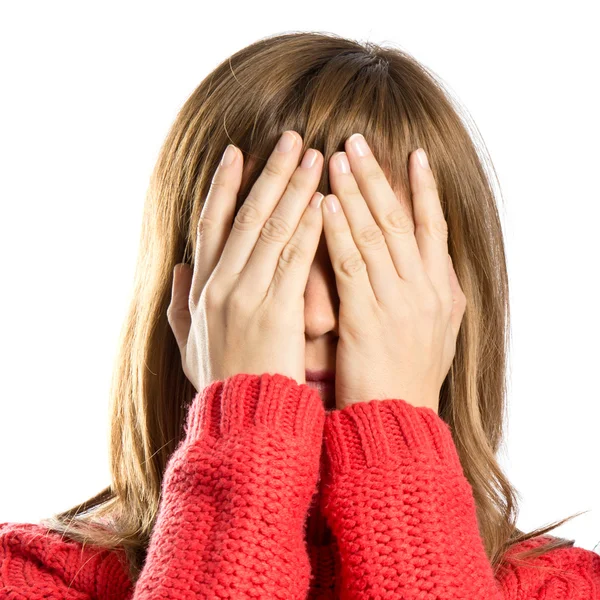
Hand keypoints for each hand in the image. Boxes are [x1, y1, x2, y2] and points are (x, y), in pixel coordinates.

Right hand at [167, 131, 324, 391]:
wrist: (242, 421)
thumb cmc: (223, 382)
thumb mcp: (190, 344)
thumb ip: (180, 305)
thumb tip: (180, 269)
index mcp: (201, 288)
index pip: (211, 223)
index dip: (224, 185)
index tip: (238, 152)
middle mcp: (220, 284)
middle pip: (244, 215)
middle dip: (269, 173)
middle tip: (291, 138)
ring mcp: (247, 295)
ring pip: (271, 229)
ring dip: (294, 189)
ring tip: (316, 156)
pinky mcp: (277, 311)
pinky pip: (295, 259)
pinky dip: (309, 227)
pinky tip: (325, 201)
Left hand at [322, 134, 466, 412]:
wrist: (397, 424)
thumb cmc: (408, 381)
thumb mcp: (434, 333)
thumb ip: (429, 294)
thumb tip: (423, 262)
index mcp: (444, 291)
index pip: (434, 227)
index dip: (424, 189)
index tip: (412, 155)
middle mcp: (427, 290)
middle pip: (401, 220)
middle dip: (378, 177)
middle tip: (357, 140)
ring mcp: (400, 302)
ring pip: (377, 235)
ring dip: (355, 193)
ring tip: (336, 158)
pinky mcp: (369, 319)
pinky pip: (352, 265)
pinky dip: (339, 232)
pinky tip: (325, 204)